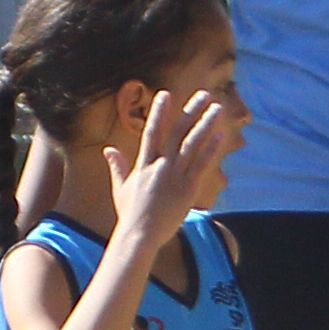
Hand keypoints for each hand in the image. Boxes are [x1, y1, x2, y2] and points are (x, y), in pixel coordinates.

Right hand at [110, 86, 237, 239]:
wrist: (140, 236)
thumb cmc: (130, 214)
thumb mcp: (120, 188)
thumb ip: (117, 166)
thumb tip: (108, 149)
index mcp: (143, 164)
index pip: (152, 131)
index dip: (159, 112)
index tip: (166, 94)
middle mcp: (160, 166)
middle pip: (177, 132)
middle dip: (190, 110)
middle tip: (203, 93)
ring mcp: (174, 177)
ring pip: (193, 144)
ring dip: (206, 124)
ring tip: (216, 108)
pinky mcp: (187, 189)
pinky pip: (201, 165)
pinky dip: (211, 149)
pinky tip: (220, 134)